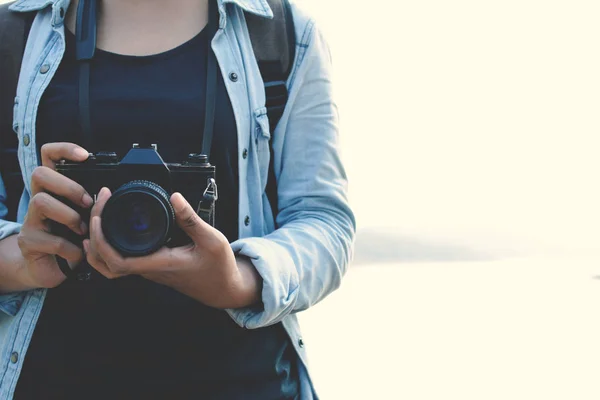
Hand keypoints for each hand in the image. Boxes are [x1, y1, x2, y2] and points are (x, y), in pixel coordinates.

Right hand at [16, 143, 92, 288]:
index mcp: (54, 189)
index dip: (63, 150)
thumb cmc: (74, 237)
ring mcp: (30, 220)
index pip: (49, 157)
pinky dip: (72, 248)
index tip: (84, 155)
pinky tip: (78, 252)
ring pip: (42, 201)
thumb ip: (93, 202)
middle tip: (87, 203)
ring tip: (81, 231)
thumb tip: (110, 193)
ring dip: (69, 216)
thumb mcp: (86, 216)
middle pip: (40, 174)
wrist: (55, 269)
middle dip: (68, 186)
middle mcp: (39, 199)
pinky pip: (52, 240)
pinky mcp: (29, 242)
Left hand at [84, 188, 261, 308]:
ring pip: (110, 266)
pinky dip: (109, 248)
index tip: (99, 216)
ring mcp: (149, 270)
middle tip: (98, 208)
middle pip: (106, 264)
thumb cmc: (218, 268)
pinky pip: (122, 262)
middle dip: (94, 237)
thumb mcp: (211, 239)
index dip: (101, 241)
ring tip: (97, 219)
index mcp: (159, 264)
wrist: (224, 288)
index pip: (118, 261)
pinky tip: (112, 230)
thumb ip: (191, 219)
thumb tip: (175, 197)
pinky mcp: (152, 267)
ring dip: (97, 246)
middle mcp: (149, 270)